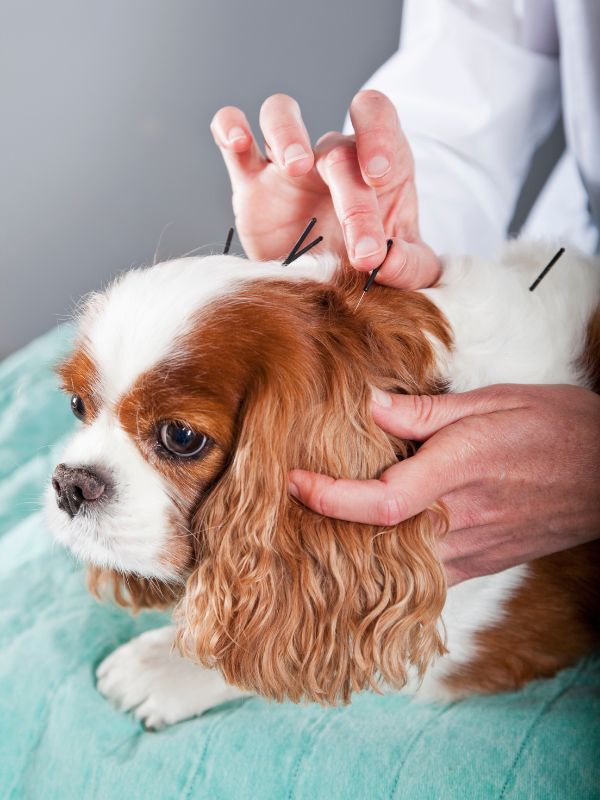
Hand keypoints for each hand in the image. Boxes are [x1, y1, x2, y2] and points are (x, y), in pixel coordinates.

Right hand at [211, 91, 440, 288]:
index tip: (378, 175)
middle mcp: (331, 157)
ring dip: (285, 131)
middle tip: (363, 252)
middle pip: (337, 150)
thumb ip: (410, 265)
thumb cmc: (367, 265)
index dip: (379, 134)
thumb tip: (390, 260)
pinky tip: (236, 140)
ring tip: (294, 167)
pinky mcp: (250, 183)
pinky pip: (231, 134)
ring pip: (279, 114)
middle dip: (354, 203)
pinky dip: (229, 126)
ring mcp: (287, 165)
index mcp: (374, 164)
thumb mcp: (405, 269)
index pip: (378, 117)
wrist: (324, 288)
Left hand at [288, 384, 599, 585]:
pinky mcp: (483, 562)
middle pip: (378, 539)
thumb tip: (367, 405)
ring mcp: (474, 548)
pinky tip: (374, 540)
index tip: (294, 481)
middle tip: (293, 504)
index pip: (381, 501)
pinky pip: (426, 574)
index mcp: (460, 468)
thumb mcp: (493, 401)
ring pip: (398, 565)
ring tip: (323, 520)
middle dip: (329, 525)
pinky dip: (393, 561)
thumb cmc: (556, 426)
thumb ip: (424, 412)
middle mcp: (462, 517)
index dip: (329, 497)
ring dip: (357, 546)